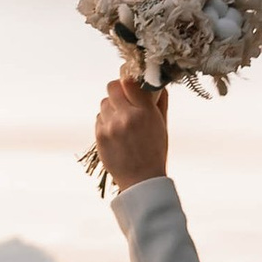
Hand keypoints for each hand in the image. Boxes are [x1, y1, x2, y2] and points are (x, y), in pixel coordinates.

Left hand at [93, 76, 171, 191]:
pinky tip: (116, 133)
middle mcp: (126, 117)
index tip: (130, 85)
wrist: (141, 180)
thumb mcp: (162, 125)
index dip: (128, 81)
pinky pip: (99, 118)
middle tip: (123, 100)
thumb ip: (160, 102)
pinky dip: (106, 121)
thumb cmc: (154, 152)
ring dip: (111, 108)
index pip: (129, 82)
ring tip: (121, 121)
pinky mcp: (100, 136)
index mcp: (145, 112)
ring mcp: (111, 126)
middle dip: (117, 91)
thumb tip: (156, 84)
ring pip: (104, 103)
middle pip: (112, 88)